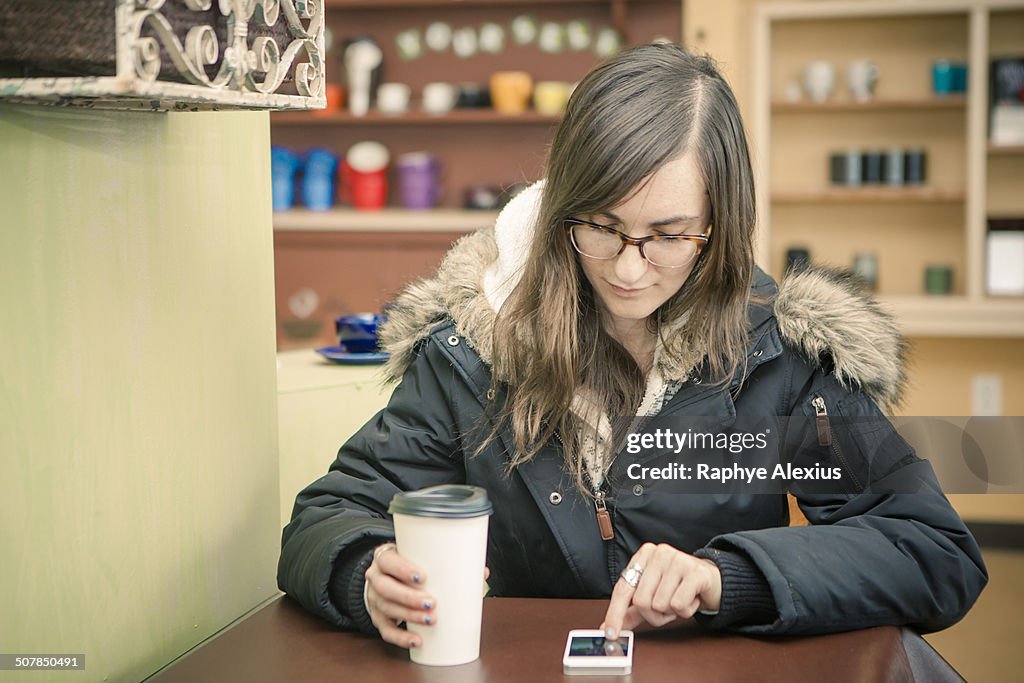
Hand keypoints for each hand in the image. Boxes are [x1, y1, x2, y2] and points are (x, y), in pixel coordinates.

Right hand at [364, 542, 490, 648]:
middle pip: (387, 588)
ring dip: (409, 617)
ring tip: (430, 620)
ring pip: (388, 609)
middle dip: (409, 597)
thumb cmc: (408, 565)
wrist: (385, 575)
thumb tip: (482, 572)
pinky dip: (401, 638)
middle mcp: (376, 578)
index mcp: (385, 558)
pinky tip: (417, 640)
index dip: (403, 569)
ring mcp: (375, 600)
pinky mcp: (378, 618)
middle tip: (431, 603)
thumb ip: (448, 561)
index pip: (388, 561)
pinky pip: (386, 631)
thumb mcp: (420, 557)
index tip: (423, 576)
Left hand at [601, 543, 720, 637]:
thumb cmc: (678, 586)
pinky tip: (692, 599)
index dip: (615, 613)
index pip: (623, 588)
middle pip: (641, 601)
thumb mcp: (651, 596)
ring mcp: (678, 560)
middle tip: (667, 608)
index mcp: (643, 555)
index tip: (610, 632)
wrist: (711, 579)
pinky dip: (685, 610)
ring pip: (660, 605)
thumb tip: (607, 627)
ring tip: (680, 599)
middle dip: (654, 614)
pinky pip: (679, 604)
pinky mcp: (695, 571)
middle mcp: (659, 553)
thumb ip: (630, 611)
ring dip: (672, 612)